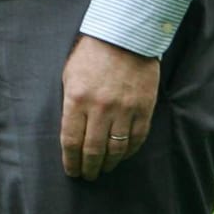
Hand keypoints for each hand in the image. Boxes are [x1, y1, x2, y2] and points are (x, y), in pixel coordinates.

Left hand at [60, 34, 158, 180]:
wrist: (125, 37)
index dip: (70, 160)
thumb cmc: (91, 54)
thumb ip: (70, 103)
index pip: (71, 140)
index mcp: (76, 99)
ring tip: (103, 170)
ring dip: (108, 164)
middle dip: (88, 168)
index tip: (71, 171)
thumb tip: (71, 132)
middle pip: (93, 149)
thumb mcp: (69, 75)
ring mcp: (124, 110)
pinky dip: (128, 152)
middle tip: (87, 176)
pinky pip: (136, 139)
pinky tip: (121, 157)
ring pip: (116, 149)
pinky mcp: (144, 109)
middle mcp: (100, 108)